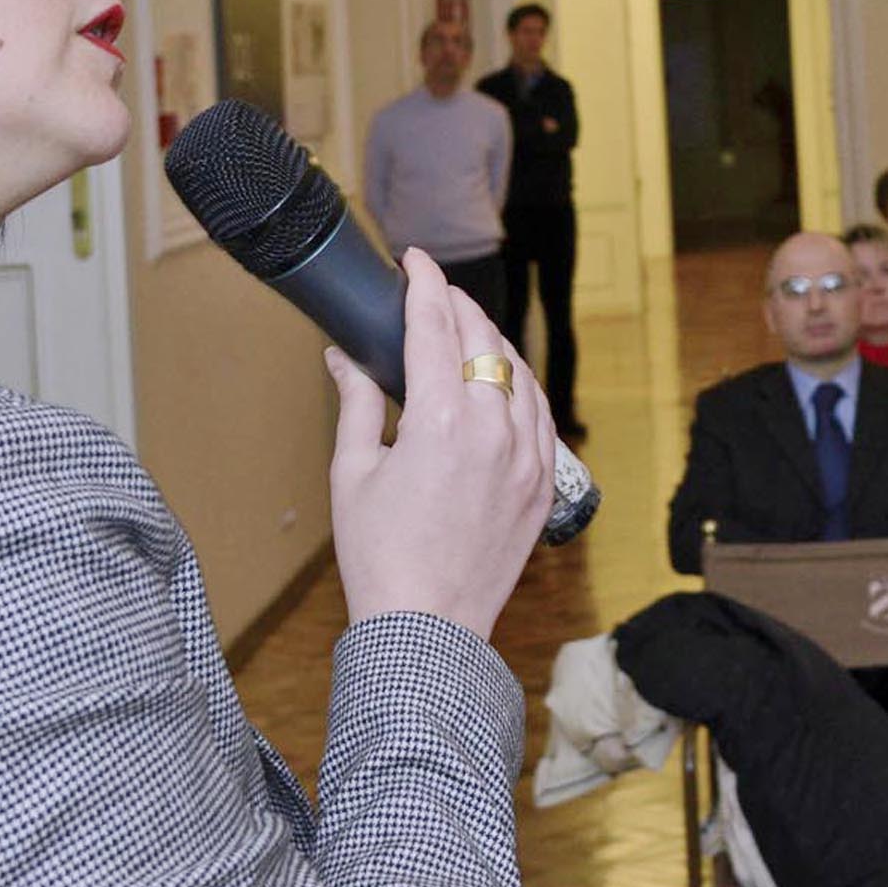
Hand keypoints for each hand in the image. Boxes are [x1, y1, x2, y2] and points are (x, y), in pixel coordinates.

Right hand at [326, 248, 555, 638]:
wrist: (427, 626)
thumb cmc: (380, 556)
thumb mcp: (352, 473)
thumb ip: (357, 404)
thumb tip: (344, 359)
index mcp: (441, 420)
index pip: (436, 325)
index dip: (424, 283)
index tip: (414, 260)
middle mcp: (494, 429)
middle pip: (482, 339)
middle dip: (457, 305)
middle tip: (432, 292)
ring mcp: (527, 455)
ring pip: (519, 371)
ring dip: (491, 341)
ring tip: (465, 330)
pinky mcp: (543, 481)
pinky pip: (539, 412)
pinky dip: (519, 384)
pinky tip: (500, 380)